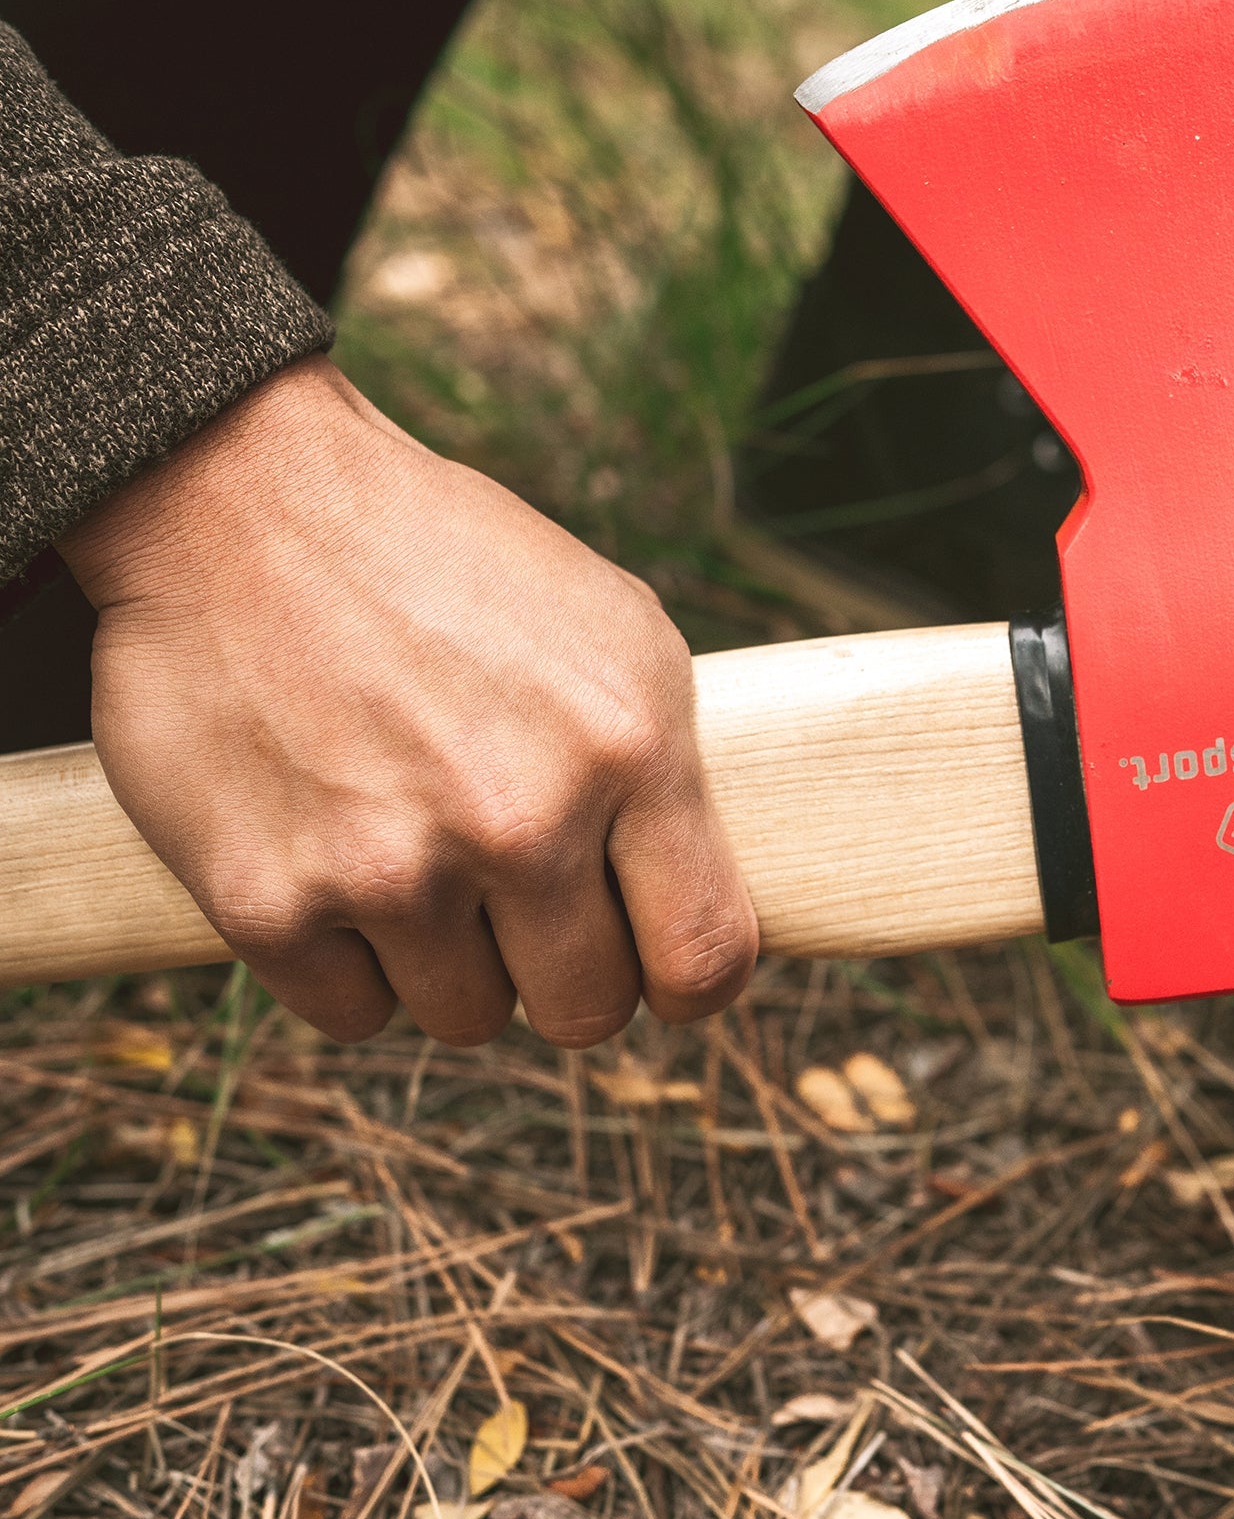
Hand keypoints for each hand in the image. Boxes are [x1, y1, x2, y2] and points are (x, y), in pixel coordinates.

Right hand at [60, 357, 756, 1045]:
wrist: (243, 502)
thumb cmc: (443, 566)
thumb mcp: (611, 632)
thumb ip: (663, 778)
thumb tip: (693, 912)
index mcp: (628, 746)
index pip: (704, 960)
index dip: (683, 981)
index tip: (654, 966)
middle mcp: (520, 820)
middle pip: (584, 1010)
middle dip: (557, 964)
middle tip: (511, 889)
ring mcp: (391, 870)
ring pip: (466, 1016)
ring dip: (446, 956)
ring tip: (409, 840)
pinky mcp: (271, 905)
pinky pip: (352, 1013)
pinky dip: (345, 958)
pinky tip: (331, 854)